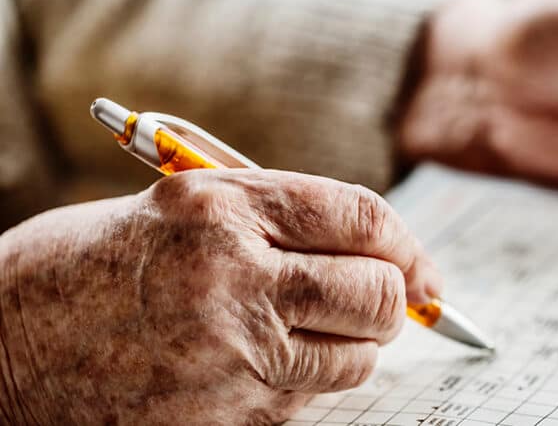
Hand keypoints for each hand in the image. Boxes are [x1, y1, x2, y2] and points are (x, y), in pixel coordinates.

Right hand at [0, 169, 439, 423]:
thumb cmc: (84, 270)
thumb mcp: (174, 211)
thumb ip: (270, 221)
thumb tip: (363, 246)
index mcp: (220, 205)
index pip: (360, 214)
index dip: (405, 241)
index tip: (420, 266)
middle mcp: (233, 274)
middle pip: (377, 290)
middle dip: (393, 298)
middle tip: (379, 301)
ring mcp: (230, 351)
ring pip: (357, 355)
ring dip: (354, 344)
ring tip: (308, 330)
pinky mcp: (226, 414)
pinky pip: (308, 396)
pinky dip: (308, 379)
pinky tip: (260, 363)